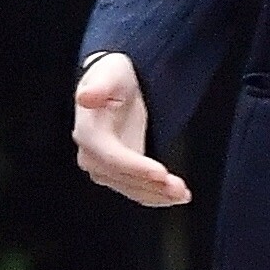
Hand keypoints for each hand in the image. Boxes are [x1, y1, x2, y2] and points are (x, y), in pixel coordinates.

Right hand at [74, 53, 189, 207]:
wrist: (115, 85)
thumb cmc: (113, 77)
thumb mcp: (110, 73)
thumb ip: (99, 86)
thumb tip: (85, 97)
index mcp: (88, 132)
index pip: (110, 156)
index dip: (135, 167)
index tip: (161, 172)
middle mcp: (92, 154)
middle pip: (121, 178)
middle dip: (151, 185)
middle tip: (179, 189)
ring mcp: (104, 166)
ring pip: (131, 189)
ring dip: (157, 195)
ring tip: (183, 194)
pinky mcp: (120, 172)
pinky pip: (137, 190)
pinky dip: (156, 197)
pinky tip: (176, 196)